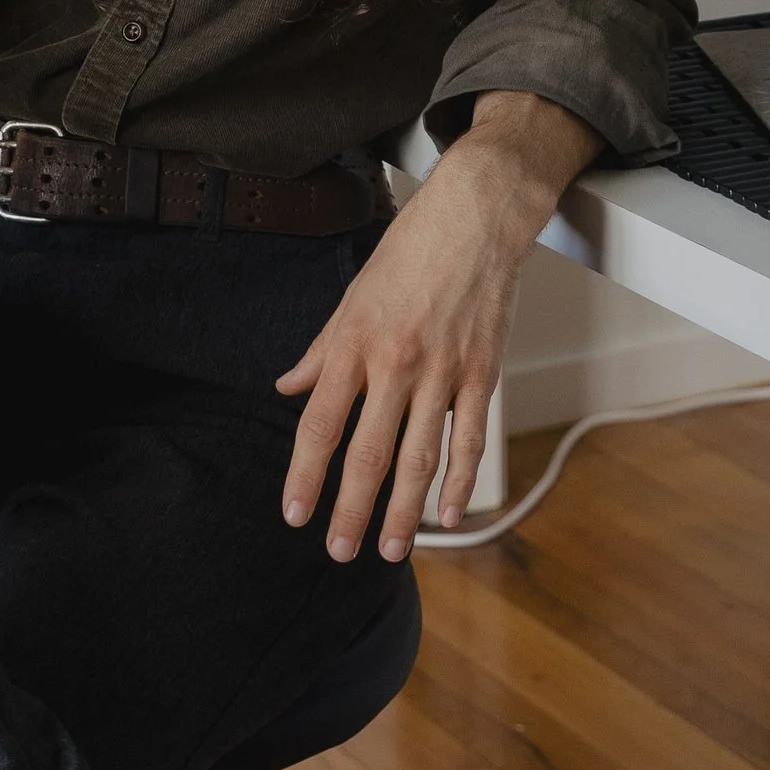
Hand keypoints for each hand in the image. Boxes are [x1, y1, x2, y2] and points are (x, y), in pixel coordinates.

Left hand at [275, 91, 597, 563]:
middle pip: (368, 453)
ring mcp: (442, 371)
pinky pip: (469, 438)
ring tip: (393, 550)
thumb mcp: (352, 297)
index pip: (321, 424)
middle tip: (341, 552)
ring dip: (404, 510)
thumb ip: (322, 351)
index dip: (305, 475)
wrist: (476, 217)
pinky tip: (448, 514)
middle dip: (352, 510)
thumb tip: (288, 387)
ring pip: (420, 457)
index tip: (295, 514)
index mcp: (355, 344)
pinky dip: (460, 482)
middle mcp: (396, 363)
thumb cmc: (411, 252)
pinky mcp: (482, 372)